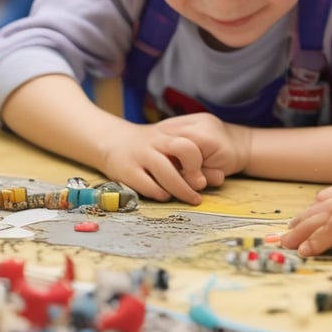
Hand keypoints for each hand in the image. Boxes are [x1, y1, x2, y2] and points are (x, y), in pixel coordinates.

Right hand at [98, 114, 250, 204]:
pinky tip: (166, 196)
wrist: (114, 141)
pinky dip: (159, 193)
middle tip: (200, 185)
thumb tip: (218, 178)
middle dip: (195, 170)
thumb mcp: (172, 143)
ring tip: (192, 198)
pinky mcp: (126, 170)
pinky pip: (146, 185)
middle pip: (184, 149)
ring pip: (165, 170)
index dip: (202, 160)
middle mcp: (157, 140)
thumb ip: (192, 157)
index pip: (194, 141)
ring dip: (181, 188)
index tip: (206, 174)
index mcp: (172, 132)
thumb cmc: (153, 147)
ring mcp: (141, 154)